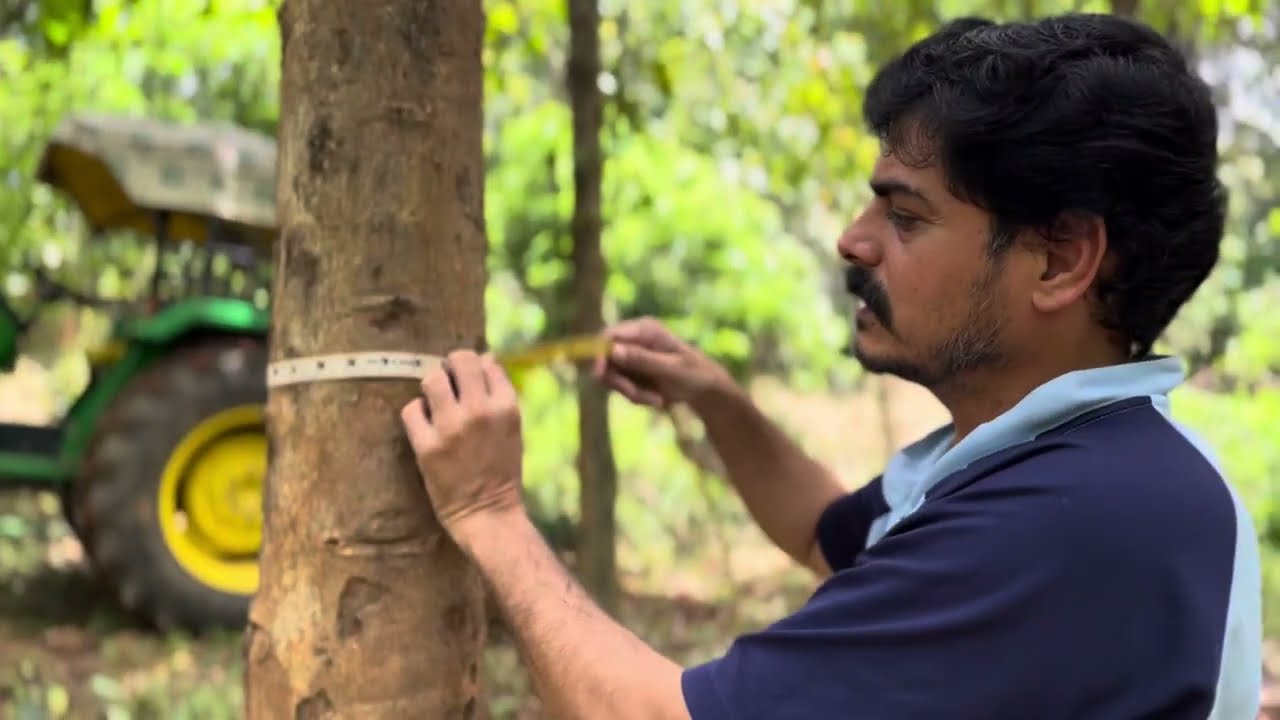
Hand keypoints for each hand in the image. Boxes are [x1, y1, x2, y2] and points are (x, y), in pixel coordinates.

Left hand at [399, 349, 524, 538]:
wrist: (488, 514)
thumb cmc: (502, 471)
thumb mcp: (513, 429)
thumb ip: (500, 394)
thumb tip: (485, 358)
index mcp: (506, 407)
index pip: (486, 363)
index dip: (475, 368)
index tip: (468, 380)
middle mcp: (480, 411)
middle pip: (459, 361)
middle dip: (451, 366)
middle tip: (447, 380)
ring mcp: (452, 428)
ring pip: (432, 380)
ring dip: (432, 387)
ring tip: (434, 402)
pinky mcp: (427, 446)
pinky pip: (411, 409)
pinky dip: (416, 413)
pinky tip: (424, 424)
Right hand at [592, 316, 734, 409]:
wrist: (706, 390)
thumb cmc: (694, 373)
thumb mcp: (671, 368)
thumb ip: (642, 359)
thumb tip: (613, 351)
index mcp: (644, 329)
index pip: (609, 335)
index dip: (599, 353)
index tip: (600, 373)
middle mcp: (634, 340)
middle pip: (606, 359)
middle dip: (619, 381)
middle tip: (635, 395)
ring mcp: (632, 357)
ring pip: (612, 377)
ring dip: (631, 392)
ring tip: (657, 400)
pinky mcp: (632, 374)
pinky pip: (622, 388)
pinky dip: (637, 397)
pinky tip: (657, 399)